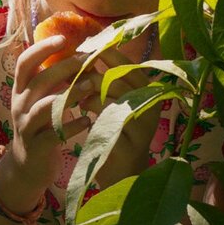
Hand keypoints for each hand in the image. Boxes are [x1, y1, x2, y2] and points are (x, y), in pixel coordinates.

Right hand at [0, 35, 95, 210]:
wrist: (27, 166)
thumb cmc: (41, 126)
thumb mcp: (41, 100)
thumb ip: (55, 81)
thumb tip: (84, 55)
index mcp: (21, 90)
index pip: (24, 63)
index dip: (41, 49)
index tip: (63, 38)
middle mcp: (20, 105)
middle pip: (38, 80)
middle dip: (64, 68)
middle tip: (88, 60)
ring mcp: (26, 126)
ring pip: (45, 106)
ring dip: (70, 93)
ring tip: (92, 86)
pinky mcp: (36, 146)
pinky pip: (54, 133)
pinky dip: (73, 125)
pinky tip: (89, 119)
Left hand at [79, 46, 161, 170]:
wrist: (122, 174)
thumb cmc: (114, 132)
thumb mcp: (111, 101)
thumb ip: (102, 78)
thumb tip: (81, 51)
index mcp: (149, 90)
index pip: (128, 62)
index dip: (105, 53)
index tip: (82, 49)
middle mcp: (152, 104)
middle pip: (118, 76)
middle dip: (90, 73)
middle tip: (71, 76)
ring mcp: (144, 124)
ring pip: (111, 94)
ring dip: (88, 93)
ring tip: (77, 97)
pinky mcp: (131, 142)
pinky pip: (106, 117)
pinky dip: (91, 111)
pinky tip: (83, 114)